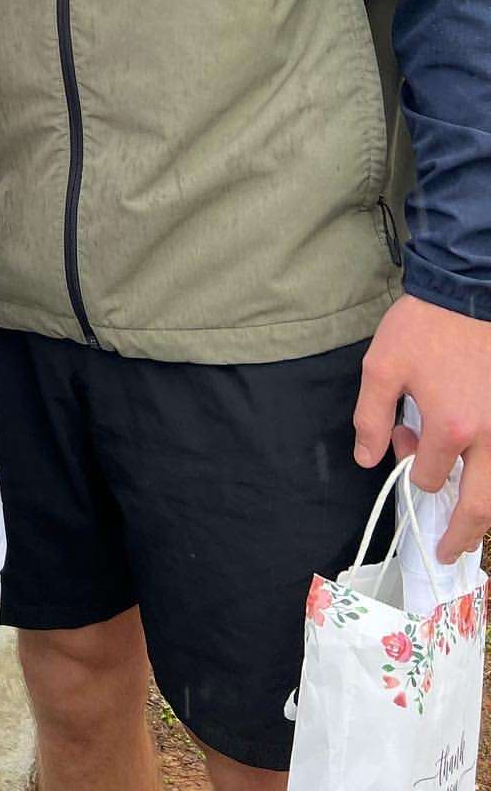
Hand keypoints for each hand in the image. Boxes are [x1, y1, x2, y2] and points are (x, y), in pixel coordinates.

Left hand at [353, 294, 490, 560]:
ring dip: (484, 516)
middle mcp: (490, 437)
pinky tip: (483, 488)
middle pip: (479, 506)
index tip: (403, 439)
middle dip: (461, 536)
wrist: (468, 294)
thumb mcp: (382, 368)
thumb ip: (371, 418)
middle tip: (446, 552)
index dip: (409, 465)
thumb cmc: (424, 328)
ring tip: (469, 536)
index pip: (427, 474)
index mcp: (452, 427)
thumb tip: (367, 459)